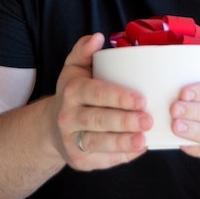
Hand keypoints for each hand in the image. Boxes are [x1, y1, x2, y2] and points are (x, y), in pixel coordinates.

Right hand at [50, 33, 151, 170]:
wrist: (51, 127)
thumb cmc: (74, 93)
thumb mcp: (74, 68)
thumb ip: (84, 51)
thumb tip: (97, 37)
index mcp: (71, 91)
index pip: (95, 93)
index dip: (118, 97)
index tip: (141, 99)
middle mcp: (68, 117)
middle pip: (98, 120)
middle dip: (125, 121)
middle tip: (148, 119)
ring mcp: (72, 141)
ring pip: (99, 143)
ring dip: (123, 143)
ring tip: (143, 139)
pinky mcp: (79, 161)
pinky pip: (102, 160)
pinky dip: (121, 157)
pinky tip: (138, 149)